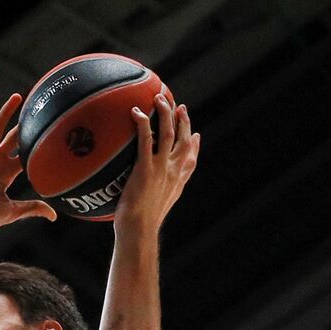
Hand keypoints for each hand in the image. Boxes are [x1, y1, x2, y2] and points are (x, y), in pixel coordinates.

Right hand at [0, 94, 55, 234]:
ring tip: (17, 97)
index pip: (25, 153)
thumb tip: (54, 216)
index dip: (37, 141)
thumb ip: (30, 208)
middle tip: (38, 105)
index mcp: (6, 173)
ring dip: (5, 113)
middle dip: (24, 122)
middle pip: (13, 137)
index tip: (52, 127)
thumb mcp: (9, 212)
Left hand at [113, 94, 199, 235]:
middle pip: (183, 140)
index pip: (191, 160)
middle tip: (179, 106)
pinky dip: (143, 123)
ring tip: (159, 98)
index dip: (194, 145)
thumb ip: (152, 200)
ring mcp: (161, 168)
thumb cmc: (140, 227)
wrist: (139, 231)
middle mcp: (173, 172)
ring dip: (165, 113)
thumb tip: (139, 202)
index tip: (195, 133)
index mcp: (177, 182)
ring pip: (169, 133)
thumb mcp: (152, 212)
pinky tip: (136, 112)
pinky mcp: (146, 167)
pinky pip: (146, 139)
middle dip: (183, 121)